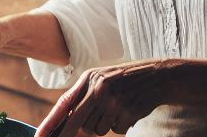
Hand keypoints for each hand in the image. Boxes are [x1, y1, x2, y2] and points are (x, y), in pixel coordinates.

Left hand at [36, 60, 174, 136]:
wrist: (155, 77)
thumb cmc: (122, 80)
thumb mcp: (100, 80)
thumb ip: (83, 99)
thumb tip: (67, 126)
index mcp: (89, 79)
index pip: (64, 104)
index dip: (50, 123)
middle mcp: (99, 90)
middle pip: (79, 123)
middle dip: (70, 135)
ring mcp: (114, 102)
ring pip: (98, 129)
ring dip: (104, 125)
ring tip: (115, 109)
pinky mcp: (128, 112)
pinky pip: (115, 130)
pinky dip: (120, 125)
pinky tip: (127, 111)